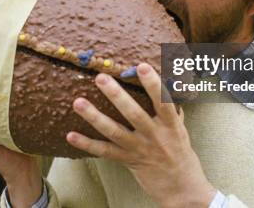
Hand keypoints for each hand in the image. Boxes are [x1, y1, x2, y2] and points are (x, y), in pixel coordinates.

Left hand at [66, 63, 216, 207]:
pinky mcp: (128, 161)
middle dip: (116, 95)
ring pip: (114, 131)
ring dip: (94, 116)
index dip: (153, 84)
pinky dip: (87, 144)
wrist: (182, 188)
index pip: (163, 101)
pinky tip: (71, 135)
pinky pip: (105, 151)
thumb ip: (171, 108)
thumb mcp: (180, 128)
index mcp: (171, 125)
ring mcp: (139, 149)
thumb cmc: (181, 152)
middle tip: (100, 78)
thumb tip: (167, 82)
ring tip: (78, 102)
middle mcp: (154, 136)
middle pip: (133, 114)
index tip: (141, 66)